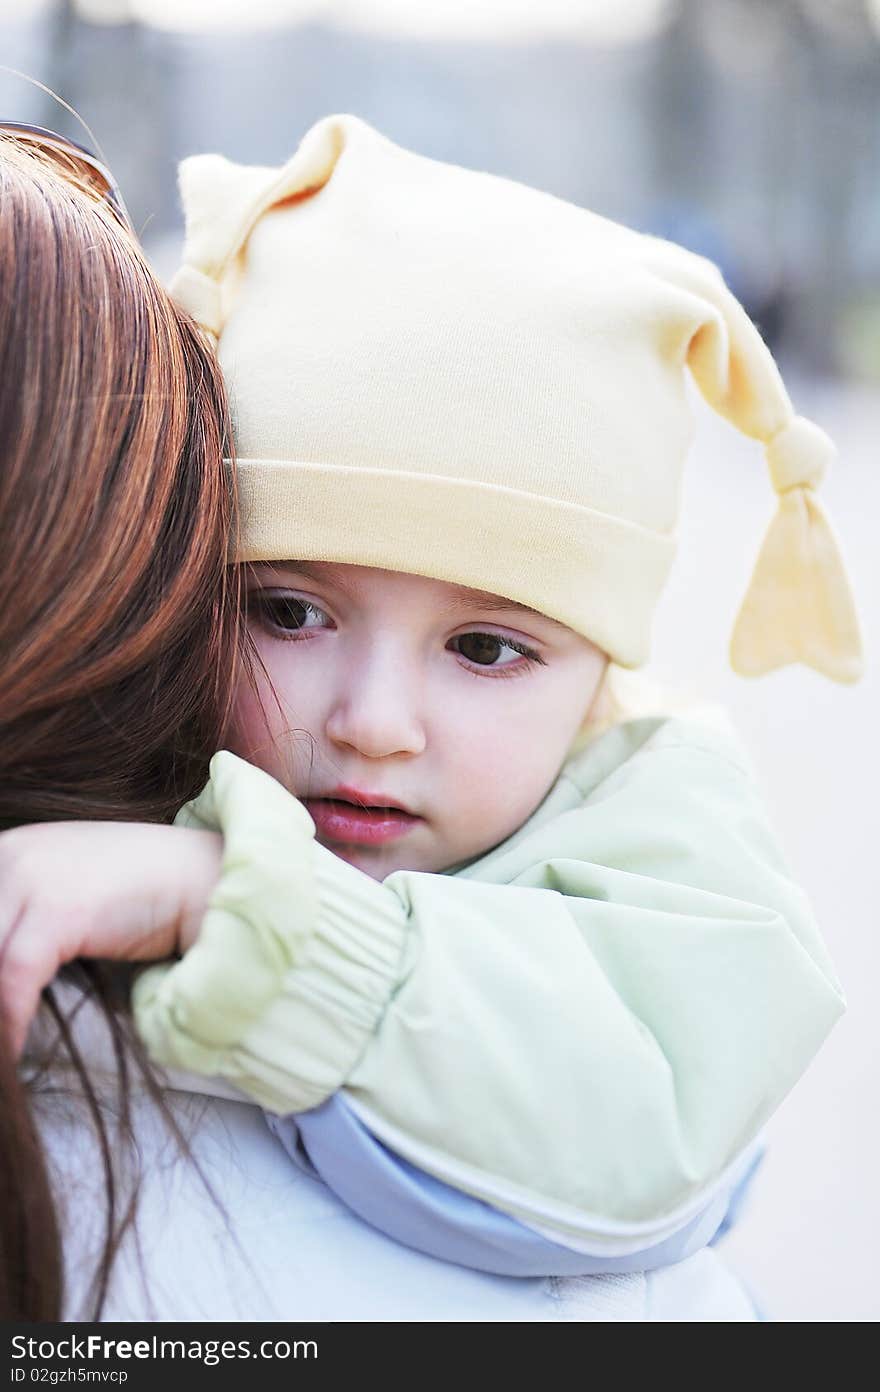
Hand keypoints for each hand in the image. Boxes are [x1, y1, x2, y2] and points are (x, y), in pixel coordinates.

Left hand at [0, 821, 221, 1055]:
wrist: (201, 880)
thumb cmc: (144, 892)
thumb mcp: (69, 891)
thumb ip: (26, 915)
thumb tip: (7, 968)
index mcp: (9, 848)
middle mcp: (12, 854)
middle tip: (1, 1030)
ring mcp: (31, 878)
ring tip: (4, 1049)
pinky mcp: (57, 911)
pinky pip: (12, 980)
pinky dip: (10, 1022)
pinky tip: (15, 1049)